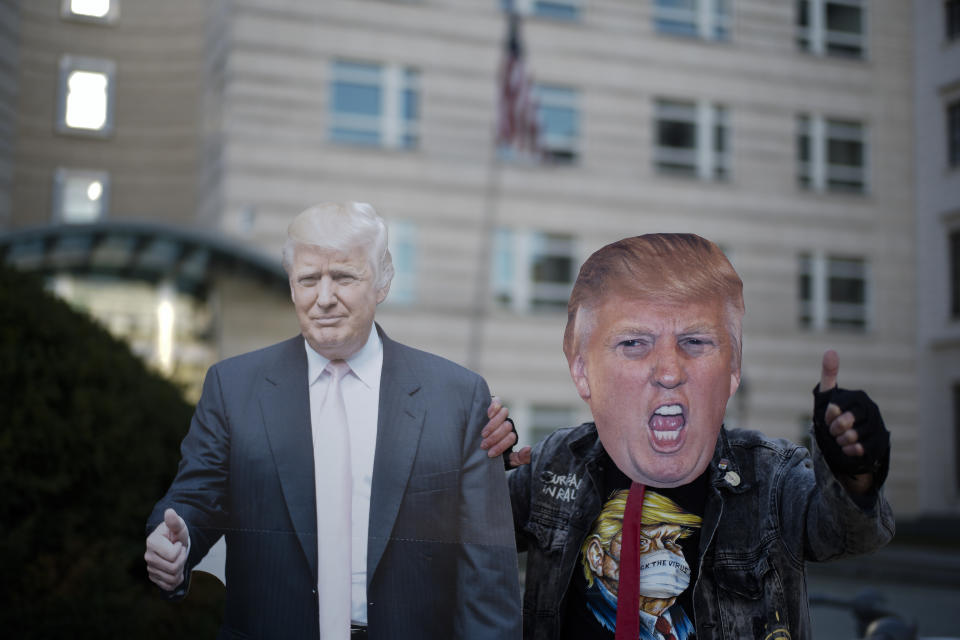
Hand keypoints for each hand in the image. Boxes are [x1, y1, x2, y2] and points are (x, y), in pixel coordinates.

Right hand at [145, 508, 188, 590]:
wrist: (173, 543)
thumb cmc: (176, 534)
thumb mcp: (179, 526)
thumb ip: (174, 521)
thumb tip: (169, 512)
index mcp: (152, 542)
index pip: (173, 556)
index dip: (180, 549)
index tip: (177, 543)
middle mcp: (148, 556)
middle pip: (173, 568)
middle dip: (182, 559)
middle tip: (180, 552)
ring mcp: (150, 568)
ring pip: (172, 578)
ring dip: (180, 570)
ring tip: (178, 559)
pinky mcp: (154, 577)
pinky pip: (169, 586)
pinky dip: (176, 580)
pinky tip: (176, 571)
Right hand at [481, 396, 530, 466]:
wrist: (473, 448)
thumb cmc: (489, 453)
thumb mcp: (505, 460)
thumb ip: (518, 458)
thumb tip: (528, 448)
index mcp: (510, 435)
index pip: (511, 437)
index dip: (501, 446)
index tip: (490, 454)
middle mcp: (506, 423)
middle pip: (507, 426)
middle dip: (494, 438)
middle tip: (483, 445)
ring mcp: (499, 414)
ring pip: (504, 414)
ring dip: (493, 425)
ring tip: (483, 434)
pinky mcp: (492, 405)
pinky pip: (497, 402)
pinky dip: (494, 407)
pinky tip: (488, 415)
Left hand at [813, 350, 889, 493]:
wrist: (846, 441)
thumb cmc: (834, 416)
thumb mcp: (828, 395)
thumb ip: (828, 374)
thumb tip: (830, 350)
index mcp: (858, 397)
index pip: (835, 408)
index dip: (828, 416)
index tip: (828, 417)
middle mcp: (871, 409)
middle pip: (844, 423)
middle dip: (834, 429)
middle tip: (834, 430)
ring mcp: (878, 426)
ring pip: (852, 437)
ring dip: (841, 441)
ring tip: (841, 438)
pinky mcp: (880, 443)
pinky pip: (861, 449)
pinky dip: (849, 450)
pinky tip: (848, 448)